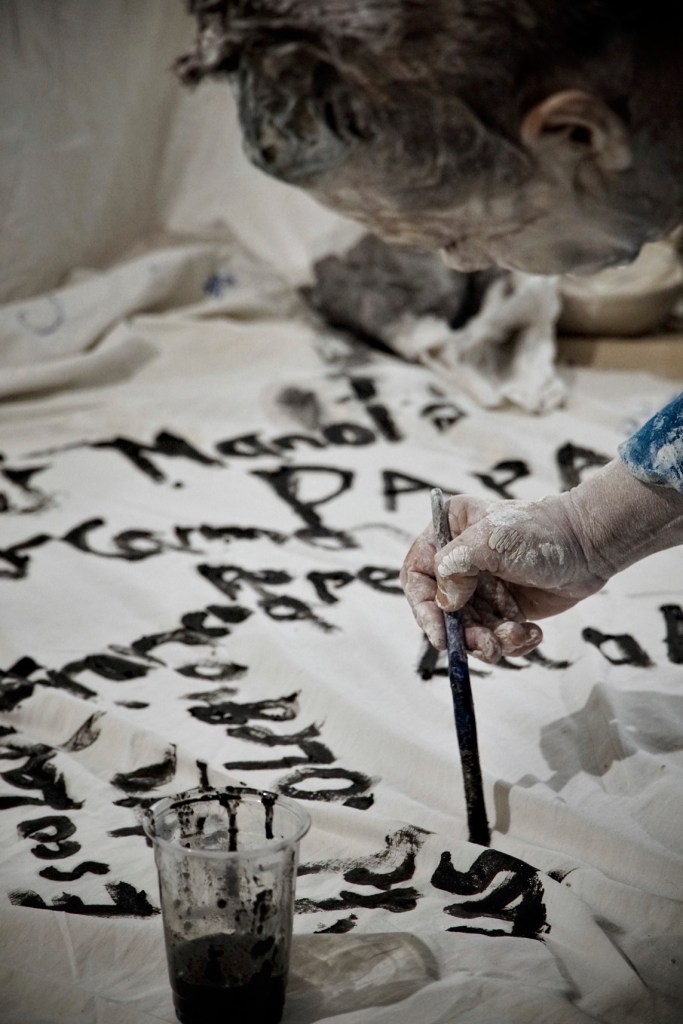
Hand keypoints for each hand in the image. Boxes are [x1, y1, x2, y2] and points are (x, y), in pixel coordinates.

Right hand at [400, 459, 682, 662]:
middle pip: (443, 611)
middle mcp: (459, 563)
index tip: (441, 634)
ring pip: (470, 630)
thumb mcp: (492, 540)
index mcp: (448, 534)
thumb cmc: (541, 532)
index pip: (418, 576)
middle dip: (465, 633)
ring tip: (517, 635)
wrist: (590, 545)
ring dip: (491, 641)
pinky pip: (495, 636)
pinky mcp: (504, 608)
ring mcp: (482, 588)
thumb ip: (457, 566)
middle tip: (486, 645)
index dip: (424, 609)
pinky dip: (511, 642)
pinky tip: (531, 633)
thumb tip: (445, 604)